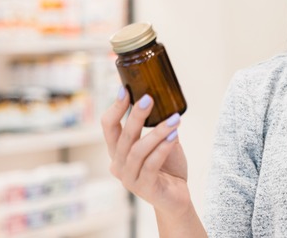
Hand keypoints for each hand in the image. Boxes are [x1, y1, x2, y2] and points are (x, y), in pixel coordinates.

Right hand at [101, 87, 190, 215]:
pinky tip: (174, 137)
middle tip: (148, 98)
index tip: (125, 89)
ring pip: (138, 150)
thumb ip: (161, 128)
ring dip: (157, 132)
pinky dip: (162, 149)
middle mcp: (118, 164)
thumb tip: (167, 104)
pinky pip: (151, 165)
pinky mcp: (144, 188)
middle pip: (123, 136)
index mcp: (118, 151)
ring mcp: (129, 178)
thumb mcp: (164, 143)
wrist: (177, 198)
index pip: (109, 127)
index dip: (115, 108)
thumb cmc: (168, 168)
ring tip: (175, 119)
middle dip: (135, 115)